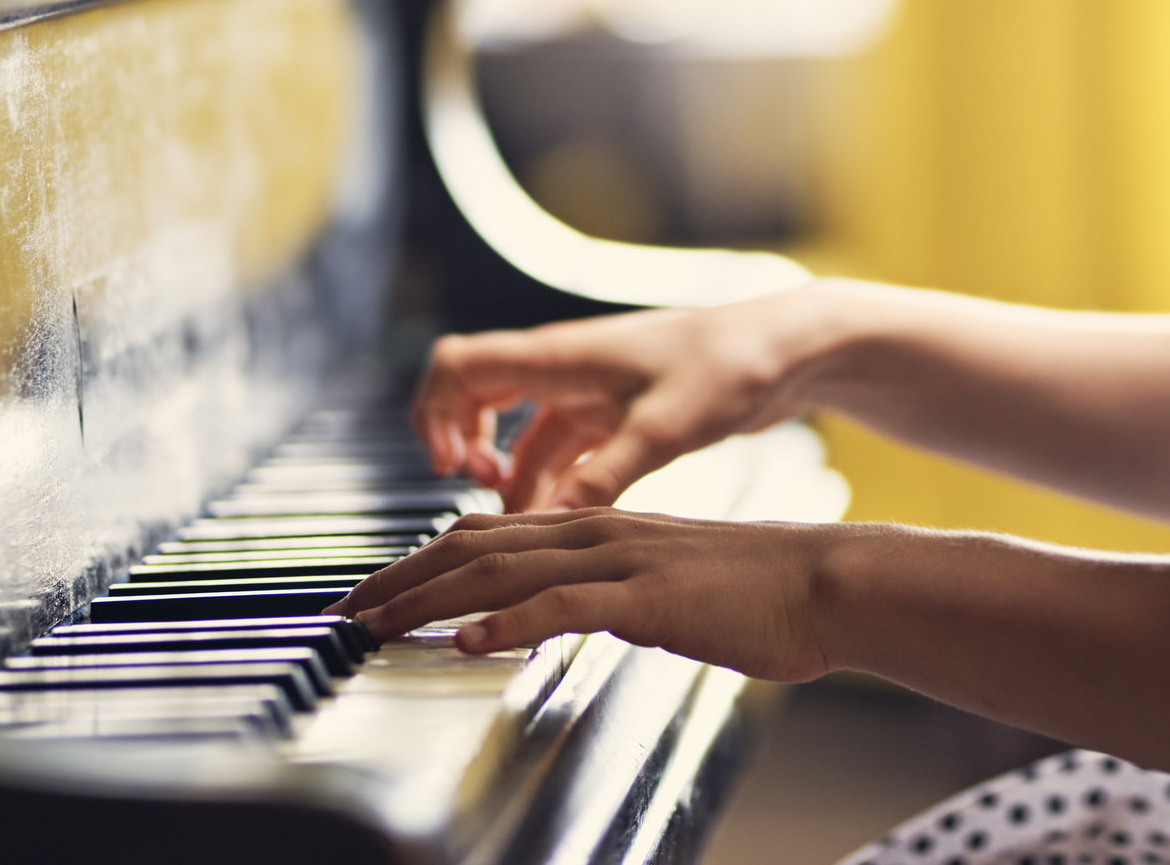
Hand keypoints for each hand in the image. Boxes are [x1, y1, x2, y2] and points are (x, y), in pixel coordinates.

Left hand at [324, 508, 844, 680]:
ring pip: (503, 570)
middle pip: (476, 547)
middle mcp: (597, 531)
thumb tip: (561, 618)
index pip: (487, 535)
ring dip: (431, 599)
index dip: (421, 562)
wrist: (821, 583)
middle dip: (402, 580)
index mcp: (598, 527)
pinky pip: (565, 607)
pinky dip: (509, 622)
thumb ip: (605, 594)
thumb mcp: (660, 587)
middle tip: (347, 612)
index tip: (375, 593)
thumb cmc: (753, 593)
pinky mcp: (647, 597)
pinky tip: (469, 642)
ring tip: (380, 624)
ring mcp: (621, 559)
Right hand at [410, 288, 829, 510]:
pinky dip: (551, 484)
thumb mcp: (665, 426)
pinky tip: (564, 522)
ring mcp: (591, 392)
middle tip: (480, 493)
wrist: (787, 349)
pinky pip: (562, 452)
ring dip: (510, 476)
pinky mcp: (619, 416)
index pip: (458, 365)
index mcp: (562, 358)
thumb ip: (606, 475)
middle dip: (461, 446)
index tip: (452, 465)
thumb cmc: (731, 365)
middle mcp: (567, 371)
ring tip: (523, 524)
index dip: (436, 413)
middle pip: (475, 398)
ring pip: (521, 435)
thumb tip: (550, 521)